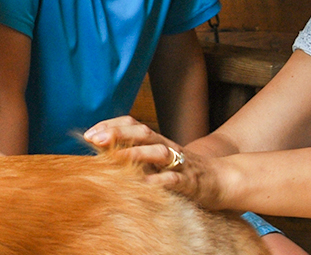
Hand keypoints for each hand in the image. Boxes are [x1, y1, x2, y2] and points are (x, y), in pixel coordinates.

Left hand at [83, 116, 234, 209]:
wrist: (221, 180)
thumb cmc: (181, 172)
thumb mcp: (155, 161)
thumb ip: (133, 155)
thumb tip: (99, 150)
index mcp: (157, 141)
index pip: (132, 125)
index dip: (111, 126)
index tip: (88, 134)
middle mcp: (167, 147)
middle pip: (143, 133)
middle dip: (117, 133)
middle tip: (95, 138)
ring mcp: (179, 163)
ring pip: (158, 152)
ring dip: (136, 152)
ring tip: (115, 157)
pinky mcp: (190, 182)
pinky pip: (175, 179)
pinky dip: (160, 181)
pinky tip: (145, 185)